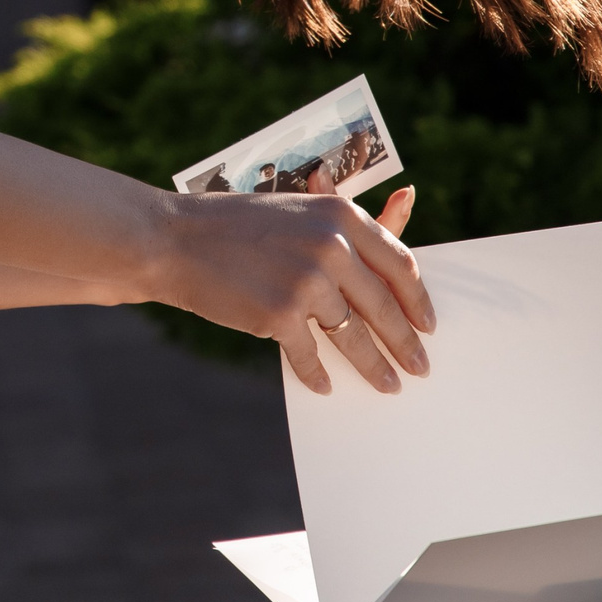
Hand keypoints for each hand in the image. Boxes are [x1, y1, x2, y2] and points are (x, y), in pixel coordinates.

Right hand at [142, 185, 429, 394]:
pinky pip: (310, 354)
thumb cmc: (233, 227)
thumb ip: (337, 239)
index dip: (418, 300)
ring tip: (387, 385)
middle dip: (405, 343)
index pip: (400, 264)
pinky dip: (317, 374)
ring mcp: (307, 282)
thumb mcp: (294, 216)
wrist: (174, 240)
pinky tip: (325, 385)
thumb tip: (380, 283)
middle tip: (420, 367)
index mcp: (341, 215)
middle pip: (384, 307)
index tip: (427, 324)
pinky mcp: (280, 315)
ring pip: (352, 336)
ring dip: (373, 366)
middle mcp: (331, 246)